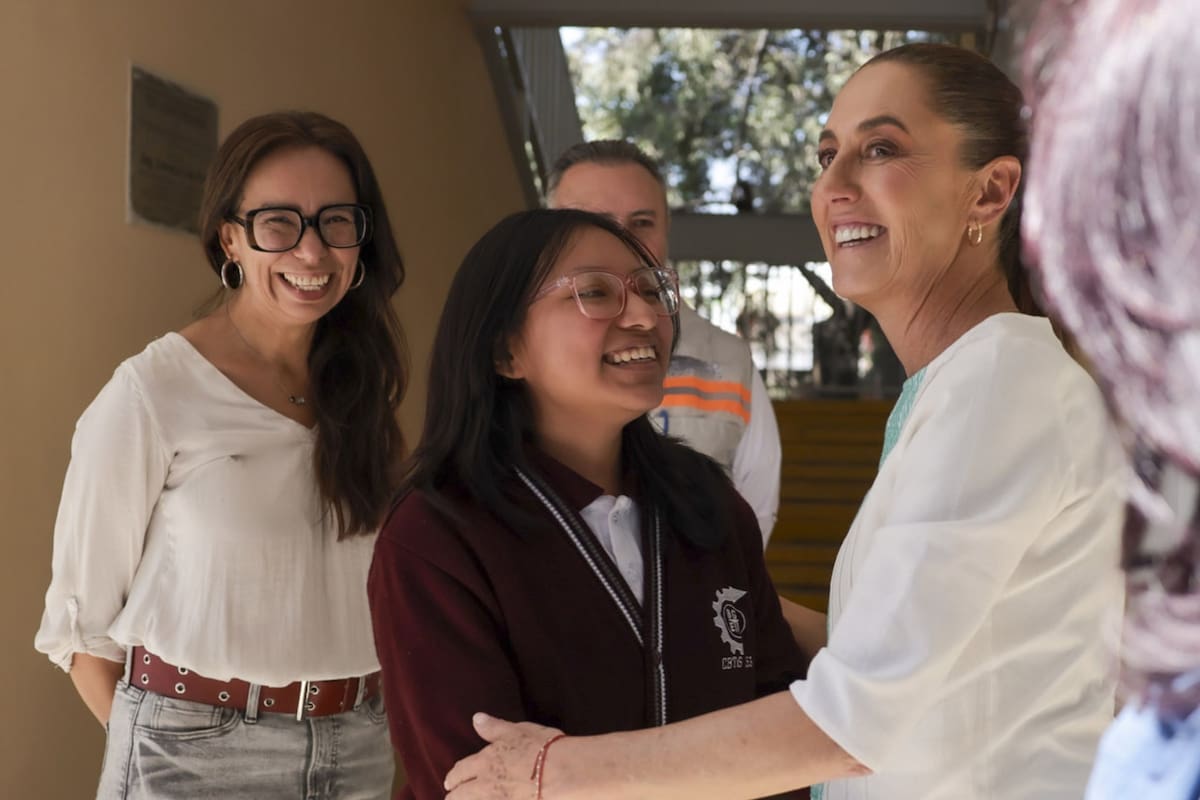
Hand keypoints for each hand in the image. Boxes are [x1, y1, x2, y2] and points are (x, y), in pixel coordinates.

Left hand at [445, 713, 563, 798]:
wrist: (561, 775)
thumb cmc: (542, 748)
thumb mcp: (517, 731)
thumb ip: (494, 728)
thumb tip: (476, 718)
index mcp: (485, 762)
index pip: (461, 771)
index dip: (453, 777)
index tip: (449, 781)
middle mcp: (486, 785)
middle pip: (460, 796)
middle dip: (454, 797)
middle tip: (451, 798)